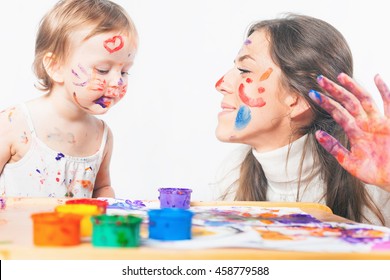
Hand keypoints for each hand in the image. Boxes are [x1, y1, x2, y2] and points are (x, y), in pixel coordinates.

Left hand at [308, 73, 389, 191]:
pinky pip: (389, 104)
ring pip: (365, 100)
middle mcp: (365, 124)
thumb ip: (334, 148)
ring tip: (340, 76)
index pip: (337, 113)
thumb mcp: (350, 162)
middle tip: (320, 78)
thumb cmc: (374, 173)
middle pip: (348, 102)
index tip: (312, 94)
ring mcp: (379, 122)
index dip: (326, 103)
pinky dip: (385, 90)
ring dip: (353, 87)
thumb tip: (317, 133)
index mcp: (355, 132)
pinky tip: (377, 77)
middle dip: (334, 90)